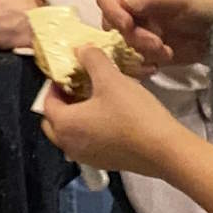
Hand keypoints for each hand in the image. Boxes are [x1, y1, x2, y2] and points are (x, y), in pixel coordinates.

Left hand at [41, 47, 193, 177]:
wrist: (165, 149)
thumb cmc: (133, 113)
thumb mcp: (110, 78)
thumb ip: (91, 60)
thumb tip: (80, 50)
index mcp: (65, 125)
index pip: (47, 103)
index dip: (55, 85)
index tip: (68, 73)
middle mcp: (69, 145)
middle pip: (54, 122)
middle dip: (62, 103)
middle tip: (78, 86)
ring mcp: (87, 158)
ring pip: (71, 134)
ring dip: (76, 117)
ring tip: (94, 99)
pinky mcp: (105, 163)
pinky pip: (87, 143)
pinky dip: (90, 130)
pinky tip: (109, 116)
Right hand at [95, 0, 212, 66]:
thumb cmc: (198, 7)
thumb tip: (123, 3)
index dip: (111, 10)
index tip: (127, 25)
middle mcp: (126, 7)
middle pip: (110, 22)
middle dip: (133, 36)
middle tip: (156, 42)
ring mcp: (131, 29)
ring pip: (119, 43)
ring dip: (142, 50)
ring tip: (165, 50)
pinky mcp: (137, 50)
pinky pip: (127, 60)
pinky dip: (142, 64)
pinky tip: (160, 61)